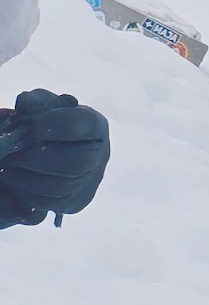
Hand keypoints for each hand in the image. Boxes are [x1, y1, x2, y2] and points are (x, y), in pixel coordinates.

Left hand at [0, 90, 111, 227]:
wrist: (54, 151)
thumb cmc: (48, 125)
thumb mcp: (43, 108)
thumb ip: (35, 102)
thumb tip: (26, 103)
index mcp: (95, 126)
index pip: (86, 126)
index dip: (59, 125)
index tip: (35, 125)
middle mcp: (101, 154)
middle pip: (77, 162)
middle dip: (39, 158)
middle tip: (15, 152)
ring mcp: (90, 181)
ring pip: (62, 185)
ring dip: (29, 176)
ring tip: (11, 165)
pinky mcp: (75, 201)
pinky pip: (51, 202)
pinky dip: (28, 191)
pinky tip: (17, 179)